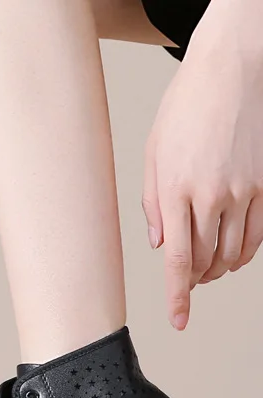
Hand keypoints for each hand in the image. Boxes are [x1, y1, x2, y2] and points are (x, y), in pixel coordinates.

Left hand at [142, 16, 262, 329]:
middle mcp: (212, 196)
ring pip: (233, 253)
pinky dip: (243, 252)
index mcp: (177, 192)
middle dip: (193, 281)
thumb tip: (157, 245)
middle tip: (184, 285)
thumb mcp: (153, 154)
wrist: (233, 68)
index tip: (179, 320)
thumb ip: (152, 205)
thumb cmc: (186, 107)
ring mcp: (245, 191)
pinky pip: (257, 234)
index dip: (178, 296)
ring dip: (216, 270)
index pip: (177, 260)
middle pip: (204, 262)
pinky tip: (231, 253)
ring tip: (205, 271)